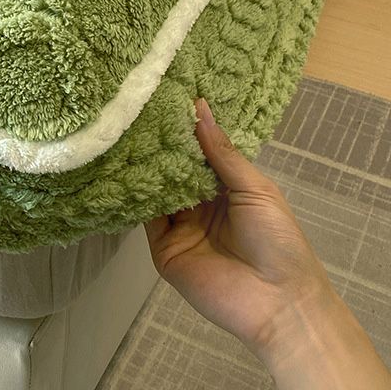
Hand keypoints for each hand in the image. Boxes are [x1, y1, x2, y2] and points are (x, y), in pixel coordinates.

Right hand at [144, 99, 390, 389]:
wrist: (278, 302)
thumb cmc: (277, 240)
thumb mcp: (255, 188)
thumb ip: (222, 152)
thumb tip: (199, 108)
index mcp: (225, 189)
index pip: (198, 154)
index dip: (185, 131)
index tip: (166, 100)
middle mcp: (198, 205)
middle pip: (173, 171)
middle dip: (160, 146)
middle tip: (137, 111)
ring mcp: (178, 227)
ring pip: (156, 191)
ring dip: (144, 167)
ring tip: (124, 132)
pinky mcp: (162, 249)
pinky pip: (145, 218)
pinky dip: (136, 196)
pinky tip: (124, 169)